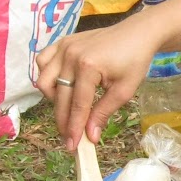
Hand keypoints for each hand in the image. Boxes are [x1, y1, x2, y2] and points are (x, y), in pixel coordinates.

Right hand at [31, 17, 160, 146]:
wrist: (137, 34)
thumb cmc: (134, 60)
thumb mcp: (124, 90)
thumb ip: (103, 112)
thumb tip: (90, 136)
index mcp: (88, 66)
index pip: (77, 105)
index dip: (74, 128)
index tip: (72, 147)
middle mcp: (71, 55)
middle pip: (60, 97)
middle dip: (64, 121)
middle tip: (69, 138)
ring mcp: (64, 47)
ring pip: (44, 80)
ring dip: (53, 99)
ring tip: (69, 108)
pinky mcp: (62, 42)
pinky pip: (43, 62)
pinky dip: (47, 76)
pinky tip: (61, 86)